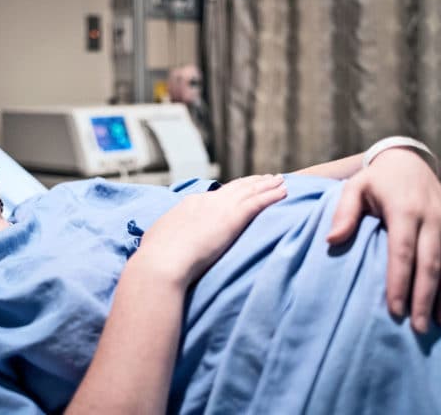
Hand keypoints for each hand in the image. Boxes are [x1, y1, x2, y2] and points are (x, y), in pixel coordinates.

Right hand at [135, 174, 286, 287]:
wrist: (162, 262)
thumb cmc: (156, 259)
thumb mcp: (159, 240)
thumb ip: (167, 236)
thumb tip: (163, 242)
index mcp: (189, 205)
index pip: (215, 195)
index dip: (230, 191)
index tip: (240, 189)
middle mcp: (206, 201)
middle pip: (235, 188)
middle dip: (251, 183)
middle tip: (266, 179)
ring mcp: (220, 207)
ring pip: (250, 191)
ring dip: (267, 186)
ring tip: (280, 181)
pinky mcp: (233, 217)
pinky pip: (259, 202)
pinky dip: (272, 196)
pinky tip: (284, 193)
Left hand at [326, 148, 440, 332]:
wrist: (407, 160)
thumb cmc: (376, 181)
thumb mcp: (355, 188)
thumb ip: (344, 213)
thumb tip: (331, 240)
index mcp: (405, 210)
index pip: (403, 253)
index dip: (400, 282)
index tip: (395, 310)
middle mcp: (432, 217)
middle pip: (430, 264)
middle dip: (425, 298)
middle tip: (420, 328)